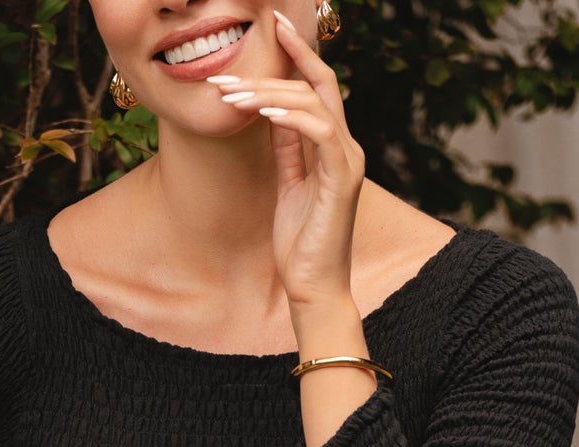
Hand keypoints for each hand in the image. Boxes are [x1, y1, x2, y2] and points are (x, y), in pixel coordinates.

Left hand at [209, 8, 364, 309]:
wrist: (314, 288)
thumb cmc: (300, 245)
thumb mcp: (288, 187)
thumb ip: (287, 150)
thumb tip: (274, 116)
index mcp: (334, 148)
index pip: (319, 88)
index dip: (298, 54)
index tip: (274, 26)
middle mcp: (346, 147)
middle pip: (318, 85)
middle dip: (281, 63)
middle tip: (235, 61)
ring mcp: (347, 161)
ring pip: (313, 104)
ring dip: (268, 94)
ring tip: (230, 95)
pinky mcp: (342, 179)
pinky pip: (319, 131)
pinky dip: (290, 117)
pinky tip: (262, 113)